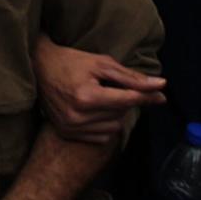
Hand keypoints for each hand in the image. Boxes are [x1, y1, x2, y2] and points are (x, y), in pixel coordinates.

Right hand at [32, 36, 165, 145]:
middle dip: (124, 101)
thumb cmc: (72, 61)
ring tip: (102, 98)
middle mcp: (77, 116)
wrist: (38, 67)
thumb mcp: (102, 63)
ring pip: (113, 128)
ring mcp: (71, 127)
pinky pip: (101, 137)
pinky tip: (95, 110)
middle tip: (113, 87)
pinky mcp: (67, 134)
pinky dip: (104, 125)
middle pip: (121, 114)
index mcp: (86, 97)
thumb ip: (131, 77)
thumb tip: (160, 85)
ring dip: (115, 114)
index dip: (146, 96)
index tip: (162, 95)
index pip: (127, 101)